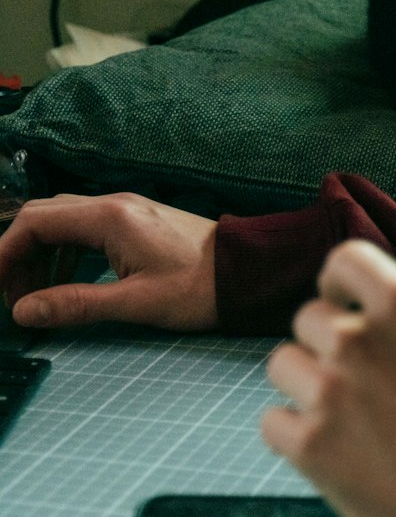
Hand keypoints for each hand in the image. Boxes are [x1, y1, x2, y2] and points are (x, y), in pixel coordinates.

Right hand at [0, 192, 217, 331]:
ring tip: (38, 297)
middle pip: (44, 218)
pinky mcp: (137, 221)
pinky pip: (86, 230)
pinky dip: (68, 254)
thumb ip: (76, 304)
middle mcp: (113, 204)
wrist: (249, 273)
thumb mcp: (135, 302)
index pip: (35, 223)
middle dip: (20, 256)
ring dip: (43, 257)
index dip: (4, 252)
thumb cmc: (200, 288)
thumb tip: (26, 312)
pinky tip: (68, 283)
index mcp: (108, 218)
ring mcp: (126, 210)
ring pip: (64, 223)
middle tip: (13, 296)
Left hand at [262, 240, 395, 516]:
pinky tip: (335, 452)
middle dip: (327, 343)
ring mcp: (330, 392)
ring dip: (306, 385)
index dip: (341, 283)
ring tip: (348, 419)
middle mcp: (360, 340)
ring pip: (282, 365)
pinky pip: (273, 422)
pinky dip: (295, 435)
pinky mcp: (311, 447)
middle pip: (308, 318)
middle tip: (361, 382)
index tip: (345, 303)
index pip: (346, 261)